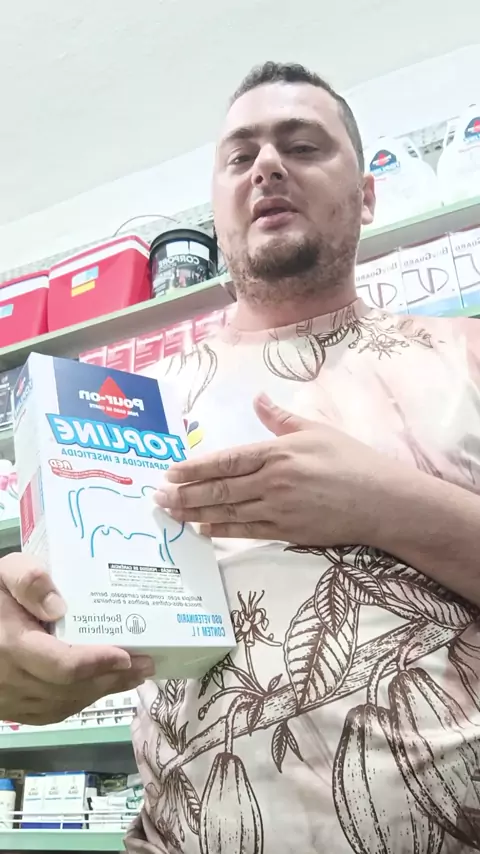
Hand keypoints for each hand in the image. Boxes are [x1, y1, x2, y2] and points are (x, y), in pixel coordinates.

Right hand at [0, 553, 154, 724]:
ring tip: (134, 676)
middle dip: (112, 679)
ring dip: (101, 692)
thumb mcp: (6, 573)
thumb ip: (29, 580)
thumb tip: (58, 606)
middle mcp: (10, 680)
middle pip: (70, 689)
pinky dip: (80, 701)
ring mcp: (9, 699)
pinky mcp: (12, 707)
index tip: (128, 656)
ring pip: (63, 704)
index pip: (62, 666)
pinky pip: (50, 712)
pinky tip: (101, 687)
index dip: (97, 663)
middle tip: (147, 664)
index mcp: (12, 645)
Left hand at [156, 393, 394, 545]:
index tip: (171, 471)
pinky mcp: (287, 531)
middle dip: (184, 493)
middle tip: (157, 496)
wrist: (381, 501)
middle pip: (219, 489)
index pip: (226, 460)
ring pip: (227, 512)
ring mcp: (278, 509)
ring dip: (195, 512)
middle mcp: (272, 481)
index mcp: (277, 453)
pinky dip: (222, 531)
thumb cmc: (351, 461)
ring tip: (170, 513)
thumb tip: (258, 397)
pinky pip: (246, 532)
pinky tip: (202, 530)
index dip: (195, 467)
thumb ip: (280, 418)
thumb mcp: (316, 430)